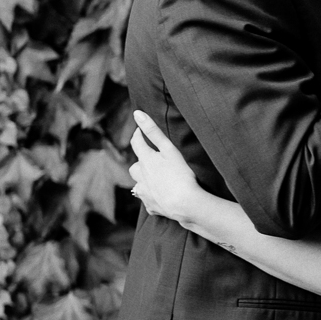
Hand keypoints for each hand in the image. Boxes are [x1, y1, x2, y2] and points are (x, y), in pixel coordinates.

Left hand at [128, 111, 205, 227]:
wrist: (185, 204)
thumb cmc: (180, 174)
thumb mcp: (169, 149)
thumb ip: (153, 131)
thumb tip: (137, 113)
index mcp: (145, 160)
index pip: (137, 143)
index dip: (138, 135)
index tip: (140, 130)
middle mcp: (140, 177)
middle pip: (135, 166)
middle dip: (141, 162)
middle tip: (152, 160)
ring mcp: (144, 193)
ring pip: (139, 184)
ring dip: (144, 180)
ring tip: (156, 180)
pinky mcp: (151, 206)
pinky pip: (148, 199)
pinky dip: (152, 196)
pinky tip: (161, 197)